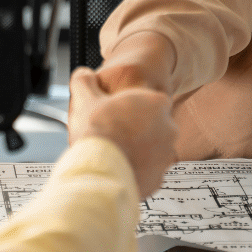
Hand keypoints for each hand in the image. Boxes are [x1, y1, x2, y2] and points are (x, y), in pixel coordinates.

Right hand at [69, 66, 177, 198]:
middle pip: (150, 125)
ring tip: (112, 151)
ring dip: (135, 149)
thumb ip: (85, 81)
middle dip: (134, 128)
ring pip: (150, 149)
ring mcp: (165, 155)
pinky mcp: (159, 177)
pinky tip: (117, 166)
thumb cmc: (97, 132)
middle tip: (112, 132)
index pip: (149, 99)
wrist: (100, 171)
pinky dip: (134, 169)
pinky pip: (146, 171)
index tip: (116, 111)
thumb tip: (83, 74)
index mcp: (155, 103)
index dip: (128, 106)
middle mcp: (168, 128)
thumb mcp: (86, 98)